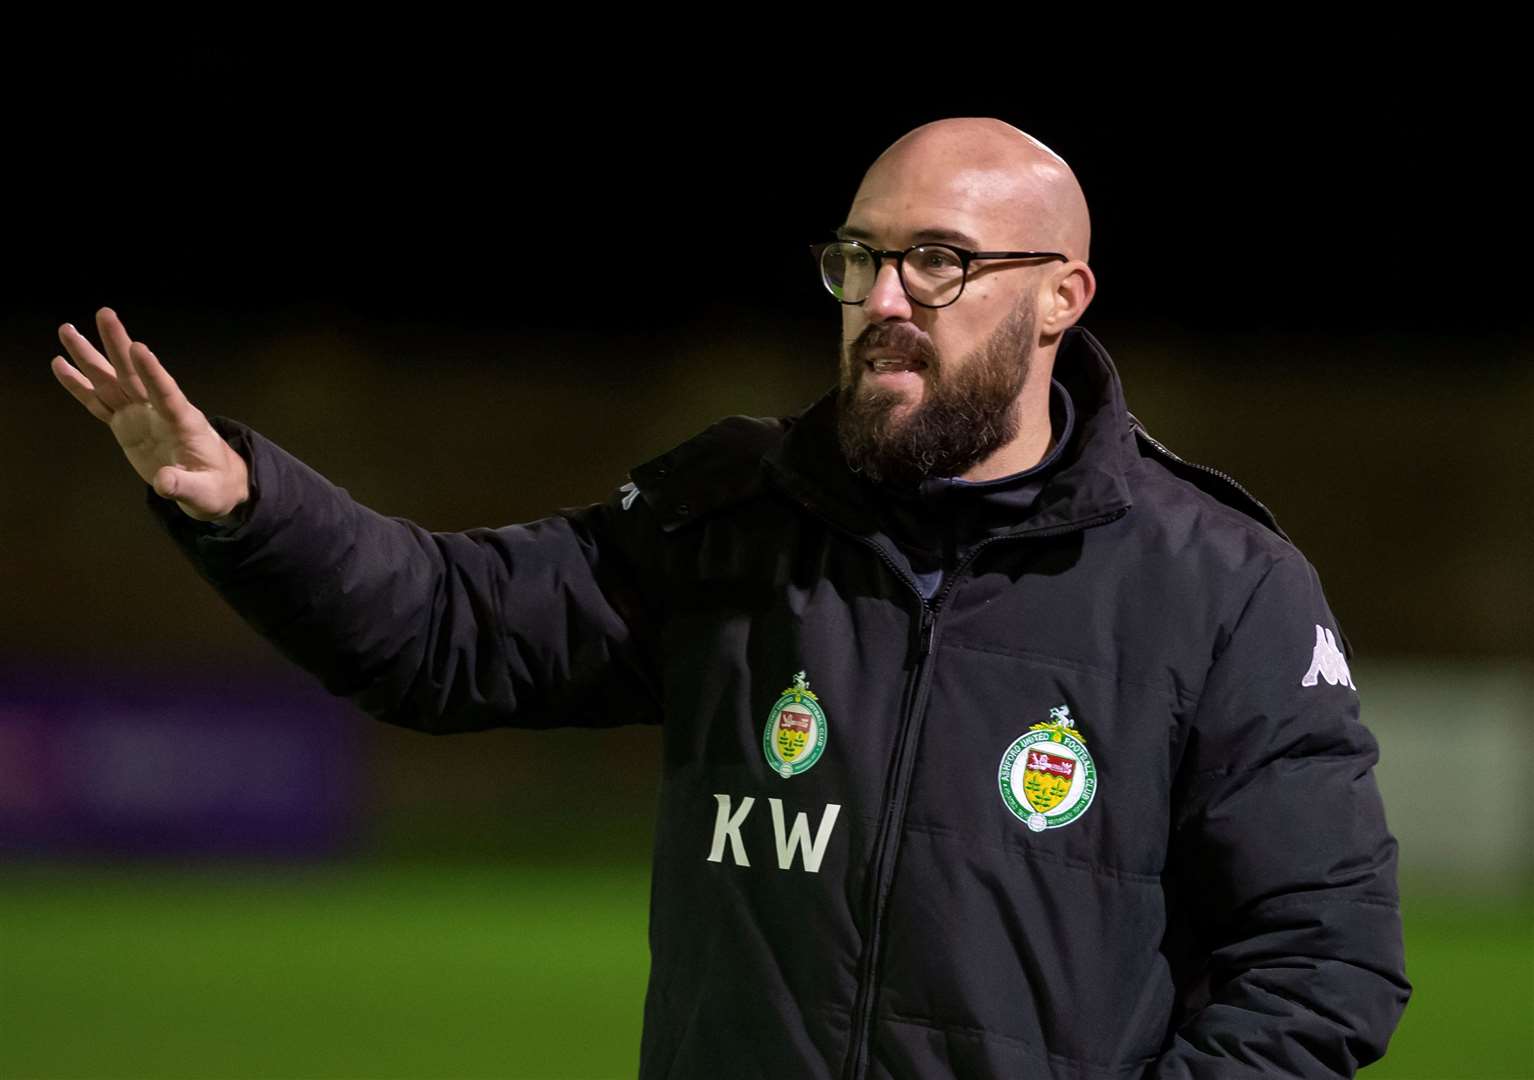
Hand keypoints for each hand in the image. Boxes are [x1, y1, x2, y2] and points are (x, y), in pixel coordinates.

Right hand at [51, 308, 249, 522]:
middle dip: (119, 345)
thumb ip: (183, 486)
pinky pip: (99, 403)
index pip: (167, 393)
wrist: (212, 486)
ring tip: (67, 330)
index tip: (138, 347)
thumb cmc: (214, 486)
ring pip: (112, 381)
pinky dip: (79, 386)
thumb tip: (164, 482)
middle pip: (135, 375)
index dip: (153, 372)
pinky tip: (61, 365)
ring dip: (90, 357)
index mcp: (183, 422)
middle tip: (104, 314)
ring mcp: (140, 414)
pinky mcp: (125, 424)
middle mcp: (159, 410)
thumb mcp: (204, 493)